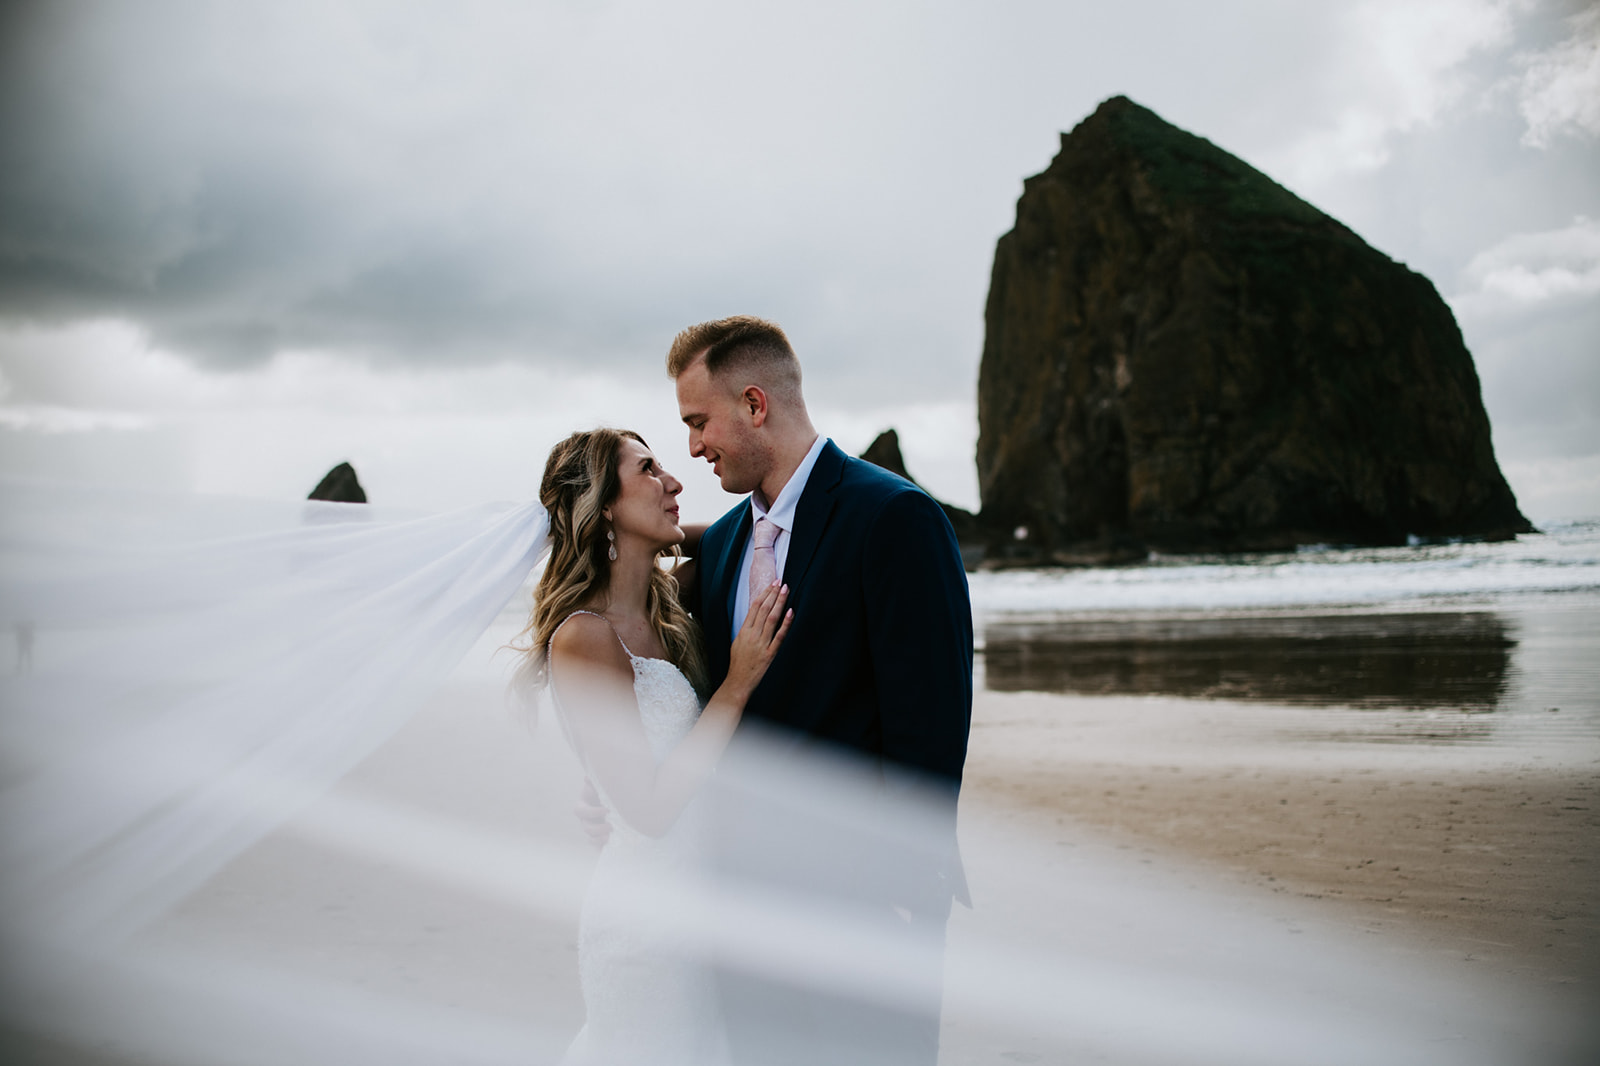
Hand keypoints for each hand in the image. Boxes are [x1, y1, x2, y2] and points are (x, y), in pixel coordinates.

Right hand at [574, 777, 609, 847]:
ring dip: (599, 838)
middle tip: (611, 826)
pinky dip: (602, 846)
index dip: (592, 812)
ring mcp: (591, 830)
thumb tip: (587, 778)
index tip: (607, 810)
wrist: (614, 802)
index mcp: (583, 806)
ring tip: (609, 837)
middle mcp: (585, 819)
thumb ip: (593, 783)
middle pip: (586, 827)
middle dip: (597, 828)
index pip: (580, 811)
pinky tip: (610, 844)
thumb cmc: (603, 792)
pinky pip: (597, 845)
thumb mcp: (599, 787)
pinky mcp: (598, 838)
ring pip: (591, 837)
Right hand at [725, 581, 792, 698]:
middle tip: (781, 582)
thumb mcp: (738, 641)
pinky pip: (779, 636)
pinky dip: (785, 624)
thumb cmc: (738, 662)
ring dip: (779, 603)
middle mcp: (752, 635)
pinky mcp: (770, 654)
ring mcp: (761, 644)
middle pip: (763, 609)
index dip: (765, 594)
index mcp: (744, 631)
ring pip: (771, 619)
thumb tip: (756, 614)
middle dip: (773, 594)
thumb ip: (747, 628)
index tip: (772, 584)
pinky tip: (790, 613)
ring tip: (785, 590)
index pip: (755, 607)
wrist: (738, 681)